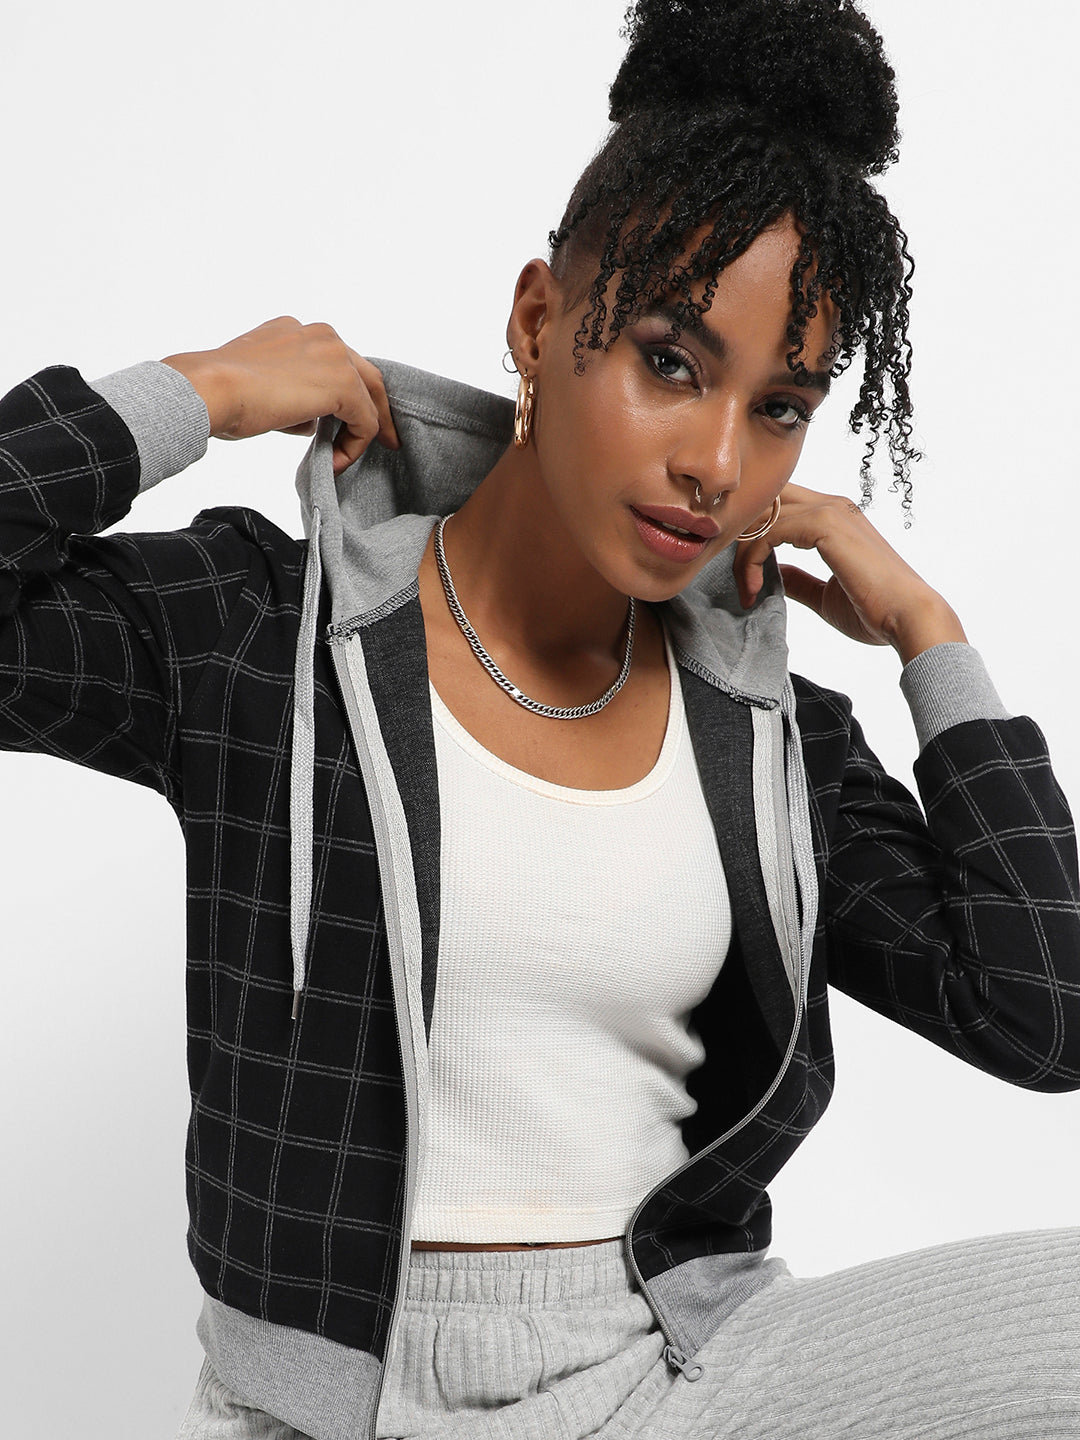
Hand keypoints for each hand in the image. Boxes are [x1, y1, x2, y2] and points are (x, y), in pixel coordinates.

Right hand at [162, 316, 399, 473]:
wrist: (210, 389)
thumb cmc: (221, 393)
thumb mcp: (261, 388)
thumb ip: (293, 396)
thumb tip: (311, 420)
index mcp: (298, 331)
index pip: (338, 362)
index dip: (350, 394)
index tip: (350, 421)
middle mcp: (321, 334)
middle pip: (365, 374)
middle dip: (377, 409)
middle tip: (385, 438)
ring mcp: (334, 355)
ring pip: (368, 398)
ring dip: (362, 432)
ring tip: (350, 458)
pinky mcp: (343, 384)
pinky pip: (365, 421)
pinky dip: (356, 445)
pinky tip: (337, 462)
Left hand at [734, 481, 966, 664]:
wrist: (907, 618)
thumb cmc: (876, 612)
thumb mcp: (825, 595)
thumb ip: (799, 580)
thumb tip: (776, 574)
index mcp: (835, 518)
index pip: (778, 507)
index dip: (753, 537)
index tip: (747, 582)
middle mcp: (832, 506)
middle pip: (766, 501)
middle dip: (741, 535)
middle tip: (736, 577)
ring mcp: (830, 512)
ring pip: (763, 514)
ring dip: (743, 552)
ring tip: (746, 589)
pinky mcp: (825, 526)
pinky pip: (769, 530)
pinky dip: (752, 559)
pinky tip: (755, 588)